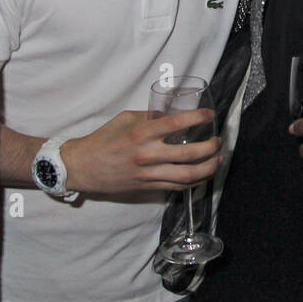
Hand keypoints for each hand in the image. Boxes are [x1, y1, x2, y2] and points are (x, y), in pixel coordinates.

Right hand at [61, 108, 221, 194]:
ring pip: (187, 175)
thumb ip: (149, 117)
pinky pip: (177, 186)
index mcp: (141, 133)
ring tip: (219, 159)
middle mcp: (147, 155)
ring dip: (208, 168)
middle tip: (218, 140)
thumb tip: (171, 115)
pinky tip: (204, 174)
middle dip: (210, 147)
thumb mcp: (124, 119)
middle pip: (188, 154)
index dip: (197, 118)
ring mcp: (148, 174)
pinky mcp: (148, 187)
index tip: (209, 114)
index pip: (175, 123)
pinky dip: (195, 181)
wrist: (83, 167)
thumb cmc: (103, 140)